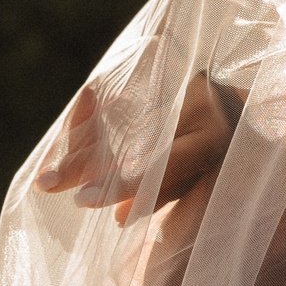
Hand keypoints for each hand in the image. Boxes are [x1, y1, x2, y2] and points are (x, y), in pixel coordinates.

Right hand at [37, 73, 239, 222]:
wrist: (238, 97)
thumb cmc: (216, 152)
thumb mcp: (199, 176)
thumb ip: (162, 194)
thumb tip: (117, 218)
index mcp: (213, 138)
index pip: (166, 163)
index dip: (126, 184)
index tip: (84, 199)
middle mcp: (195, 106)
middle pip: (131, 137)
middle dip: (86, 163)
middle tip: (48, 184)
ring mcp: (172, 82)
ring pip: (115, 115)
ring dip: (78, 143)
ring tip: (48, 173)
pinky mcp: (159, 67)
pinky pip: (114, 91)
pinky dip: (88, 115)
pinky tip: (67, 135)